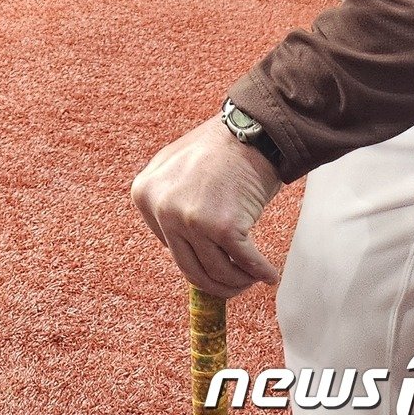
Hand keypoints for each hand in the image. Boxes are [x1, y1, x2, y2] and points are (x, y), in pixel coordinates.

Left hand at [130, 117, 283, 298]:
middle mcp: (162, 208)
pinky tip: (269, 274)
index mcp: (144, 194)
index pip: (171, 249)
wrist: (249, 130)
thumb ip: (168, 204)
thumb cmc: (217, 149)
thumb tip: (183, 250)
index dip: (197, 262)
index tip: (214, 266)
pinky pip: (245, 263)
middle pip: (191, 269)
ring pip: (218, 272)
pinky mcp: (223, 226)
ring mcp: (191, 218)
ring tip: (253, 277)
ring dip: (239, 281)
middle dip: (218, 284)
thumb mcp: (174, 169)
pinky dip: (260, 272)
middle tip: (236, 284)